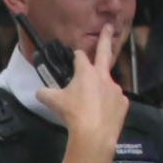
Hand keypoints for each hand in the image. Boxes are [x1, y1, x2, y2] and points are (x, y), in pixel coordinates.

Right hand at [51, 19, 132, 162]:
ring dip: (101, 88)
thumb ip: (44, 92)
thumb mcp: (52, 101)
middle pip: (104, 53)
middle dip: (105, 38)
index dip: (76, 56)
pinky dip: (108, 104)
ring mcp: (116, 90)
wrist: (93, 134)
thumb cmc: (73, 114)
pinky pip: (114, 100)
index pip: (80, 56)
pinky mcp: (123, 103)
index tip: (75, 57)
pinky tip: (101, 113)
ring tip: (92, 103)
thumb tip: (40, 92)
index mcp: (86, 72)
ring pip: (107, 84)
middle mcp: (103, 77)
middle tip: (108, 27)